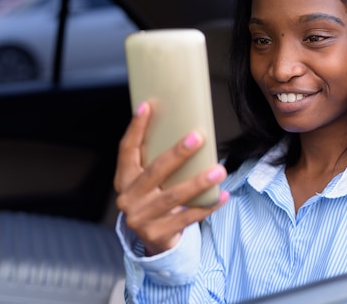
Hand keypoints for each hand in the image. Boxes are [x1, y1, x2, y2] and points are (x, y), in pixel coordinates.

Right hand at [114, 101, 228, 255]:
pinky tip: (222, 195)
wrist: (151, 239)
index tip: (147, 107)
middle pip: (155, 171)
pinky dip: (207, 206)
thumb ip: (155, 160)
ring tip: (219, 170)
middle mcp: (128, 198)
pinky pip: (187, 218)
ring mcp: (141, 218)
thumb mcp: (146, 181)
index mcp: (124, 179)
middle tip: (198, 138)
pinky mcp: (158, 234)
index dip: (136, 128)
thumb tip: (182, 129)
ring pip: (174, 197)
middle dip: (178, 154)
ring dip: (198, 182)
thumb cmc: (154, 199)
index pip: (126, 150)